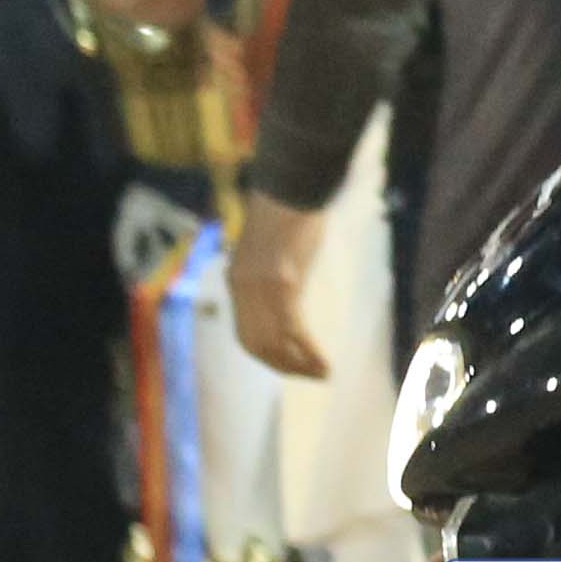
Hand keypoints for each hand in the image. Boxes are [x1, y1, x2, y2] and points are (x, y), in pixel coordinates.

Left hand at [225, 196, 325, 379]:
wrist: (291, 186)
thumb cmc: (286, 211)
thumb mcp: (267, 248)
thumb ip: (268, 274)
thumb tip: (285, 294)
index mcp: (237, 280)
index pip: (244, 333)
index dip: (266, 355)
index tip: (289, 365)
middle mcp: (242, 288)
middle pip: (256, 344)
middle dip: (282, 366)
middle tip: (309, 376)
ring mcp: (260, 287)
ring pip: (274, 343)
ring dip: (298, 365)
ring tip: (321, 374)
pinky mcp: (281, 282)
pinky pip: (292, 329)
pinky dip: (308, 351)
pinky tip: (324, 361)